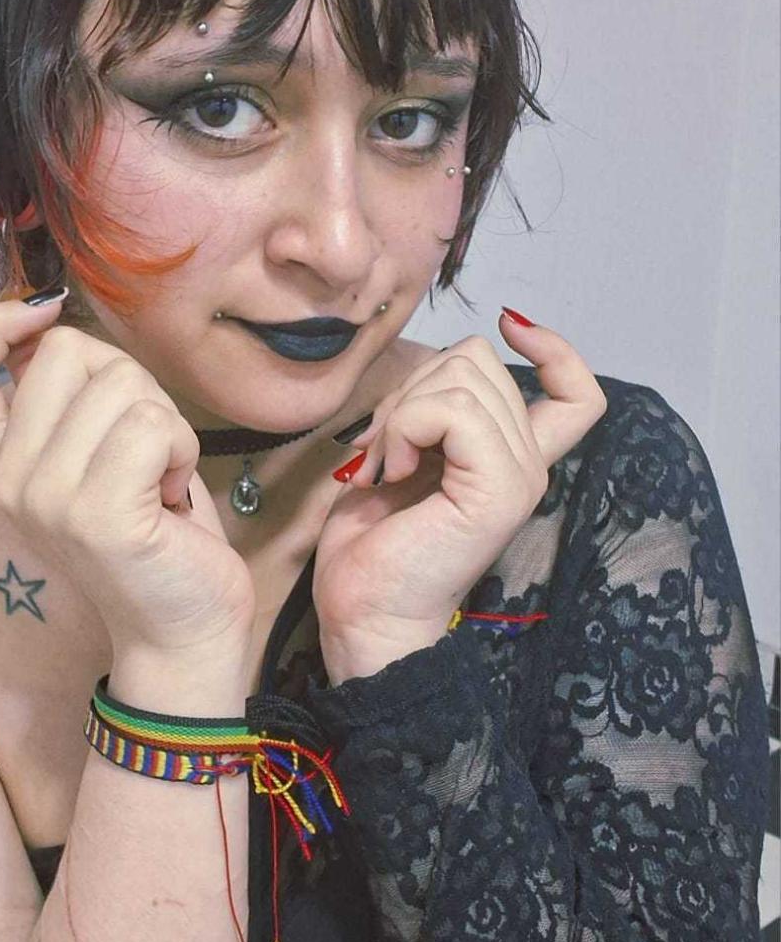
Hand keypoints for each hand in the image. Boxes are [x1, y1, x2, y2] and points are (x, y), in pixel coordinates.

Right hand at [0, 296, 254, 661]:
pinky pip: (152, 424)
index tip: (42, 313)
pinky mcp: (99, 514)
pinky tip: (173, 495)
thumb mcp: (88, 455)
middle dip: (126, 379)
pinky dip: (183, 447)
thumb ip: (62, 399)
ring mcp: (49, 498)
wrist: (181, 631)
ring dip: (165, 421)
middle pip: (65, 351)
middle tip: (143, 445)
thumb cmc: (150, 531)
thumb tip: (46, 323)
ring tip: (159, 477)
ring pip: (120, 382)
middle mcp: (9, 480)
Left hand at [313, 313, 606, 676]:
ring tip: (387, 465)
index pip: (576, 391)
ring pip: (462, 378)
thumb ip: (435, 410)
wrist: (364, 614)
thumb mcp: (405, 452)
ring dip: (401, 413)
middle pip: (480, 360)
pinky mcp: (499, 490)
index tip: (509, 327)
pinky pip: (451, 410)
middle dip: (412, 387)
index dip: (553, 347)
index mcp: (512, 457)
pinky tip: (393, 472)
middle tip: (385, 449)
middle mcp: (527, 465)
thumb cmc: (373, 543)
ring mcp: (519, 477)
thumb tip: (443, 363)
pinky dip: (406, 427)